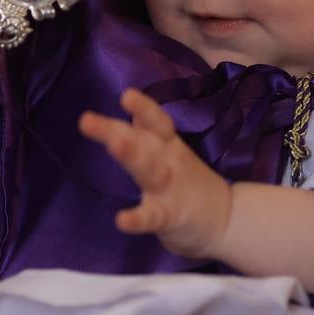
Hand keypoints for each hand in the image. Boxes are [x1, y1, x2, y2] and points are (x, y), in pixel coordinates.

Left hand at [78, 88, 232, 258]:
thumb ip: (149, 137)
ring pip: (148, 170)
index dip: (143, 108)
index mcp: (168, 145)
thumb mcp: (171, 153)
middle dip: (114, 130)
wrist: (227, 219)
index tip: (126, 94)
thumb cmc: (189, 182)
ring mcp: (170, 188)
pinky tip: (121, 220)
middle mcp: (168, 160)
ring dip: (130, 156)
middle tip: (86, 120)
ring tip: (113, 145)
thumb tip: (129, 116)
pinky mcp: (170, 217)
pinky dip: (138, 219)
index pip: (156, 121)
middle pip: (141, 142)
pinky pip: (152, 217)